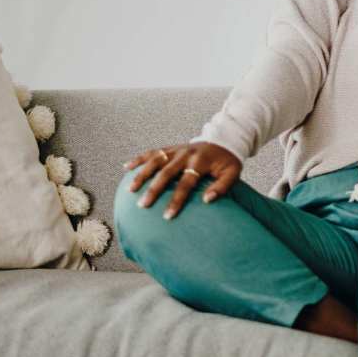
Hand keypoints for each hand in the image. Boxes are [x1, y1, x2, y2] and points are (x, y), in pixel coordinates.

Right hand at [122, 141, 242, 219]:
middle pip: (166, 173)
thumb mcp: (232, 173)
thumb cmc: (226, 162)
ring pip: (155, 161)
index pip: (186, 183)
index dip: (176, 199)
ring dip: (142, 174)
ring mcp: (176, 150)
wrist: (223, 140)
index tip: (167, 216)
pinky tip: (126, 167)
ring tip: (131, 190)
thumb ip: (222, 187)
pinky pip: (152, 152)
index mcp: (200, 162)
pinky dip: (138, 158)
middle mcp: (185, 154)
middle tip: (143, 205)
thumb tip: (207, 201)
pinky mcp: (170, 148)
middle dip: (154, 189)